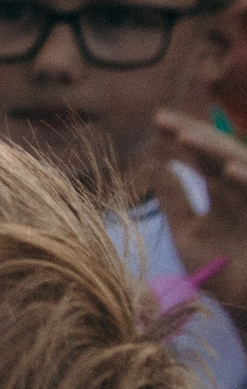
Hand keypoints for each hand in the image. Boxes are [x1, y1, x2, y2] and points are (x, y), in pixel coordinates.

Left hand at [152, 108, 246, 305]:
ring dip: (216, 150)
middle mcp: (245, 187)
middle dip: (195, 132)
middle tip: (163, 118)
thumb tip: (151, 162)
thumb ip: (174, 198)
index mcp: (226, 188)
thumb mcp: (189, 231)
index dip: (183, 134)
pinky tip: (229, 172)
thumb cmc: (224, 270)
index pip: (205, 153)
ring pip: (243, 165)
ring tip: (186, 137)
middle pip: (223, 150)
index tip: (156, 120)